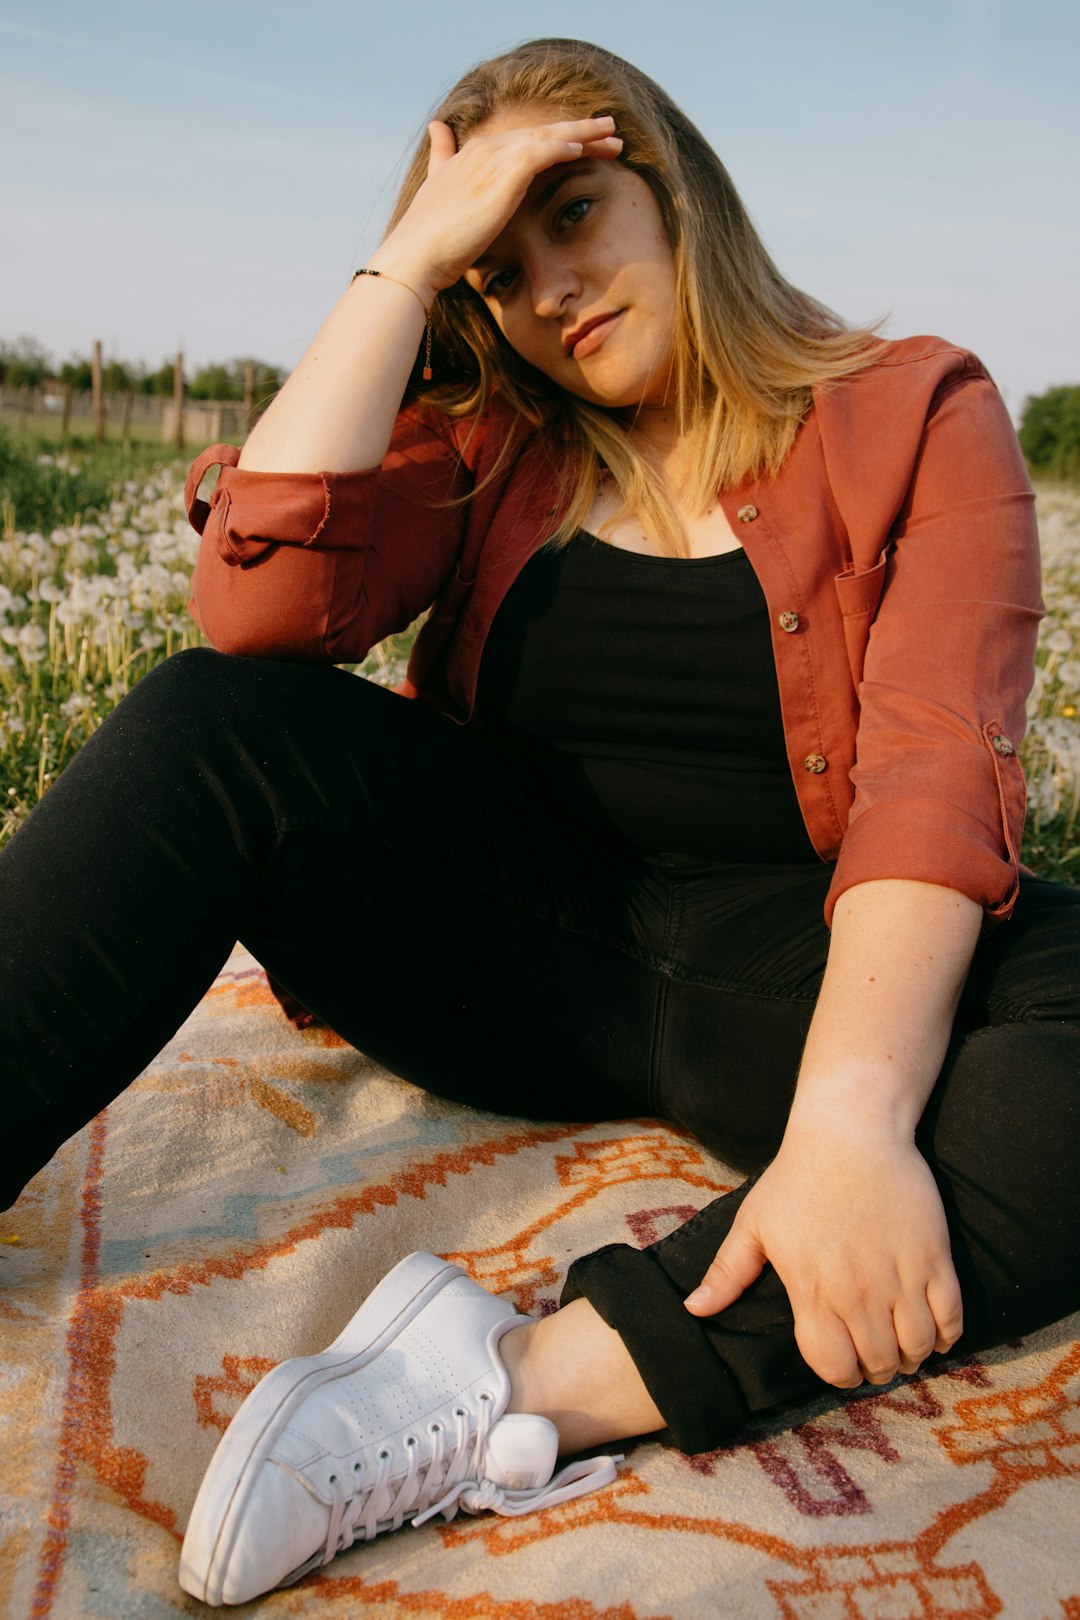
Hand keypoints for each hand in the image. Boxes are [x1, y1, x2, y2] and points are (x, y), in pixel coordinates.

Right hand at [376, 115, 623, 299]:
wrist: (417, 256)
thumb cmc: (429, 239)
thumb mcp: (437, 190)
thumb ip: (441, 158)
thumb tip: (436, 127)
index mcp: (474, 154)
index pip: (525, 140)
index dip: (555, 138)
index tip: (582, 141)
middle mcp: (486, 150)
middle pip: (542, 133)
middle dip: (579, 129)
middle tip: (610, 130)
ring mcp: (495, 159)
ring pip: (550, 137)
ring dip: (584, 134)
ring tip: (613, 137)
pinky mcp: (505, 174)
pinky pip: (544, 152)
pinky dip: (565, 146)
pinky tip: (587, 148)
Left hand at [684, 1122, 963, 1387]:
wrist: (851, 1131)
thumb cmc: (797, 1176)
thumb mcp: (753, 1222)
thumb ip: (727, 1273)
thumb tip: (694, 1310)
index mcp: (812, 1291)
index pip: (833, 1366)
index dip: (839, 1374)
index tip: (842, 1363)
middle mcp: (858, 1292)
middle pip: (879, 1363)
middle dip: (876, 1369)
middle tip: (874, 1356)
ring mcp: (900, 1276)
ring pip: (918, 1347)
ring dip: (912, 1356)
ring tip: (903, 1345)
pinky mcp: (935, 1257)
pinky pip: (951, 1318)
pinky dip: (946, 1335)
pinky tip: (933, 1328)